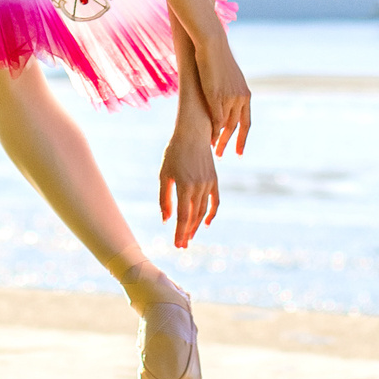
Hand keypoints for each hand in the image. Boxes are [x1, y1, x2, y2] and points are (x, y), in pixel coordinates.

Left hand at [158, 131, 219, 248]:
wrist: (193, 133)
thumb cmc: (174, 153)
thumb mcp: (164, 174)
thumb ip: (164, 198)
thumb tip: (166, 220)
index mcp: (184, 185)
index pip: (183, 216)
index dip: (180, 232)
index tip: (177, 245)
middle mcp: (199, 186)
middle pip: (194, 216)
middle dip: (187, 233)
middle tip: (182, 245)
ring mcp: (209, 183)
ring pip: (203, 211)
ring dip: (196, 225)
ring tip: (189, 236)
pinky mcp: (214, 180)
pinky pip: (215, 202)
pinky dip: (211, 214)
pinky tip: (205, 223)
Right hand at [191, 28, 250, 156]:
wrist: (212, 44)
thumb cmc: (217, 58)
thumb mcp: (226, 77)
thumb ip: (228, 91)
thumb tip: (224, 99)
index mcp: (245, 94)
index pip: (246, 122)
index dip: (242, 138)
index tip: (239, 153)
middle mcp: (240, 98)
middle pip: (236, 127)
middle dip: (229, 143)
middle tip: (221, 156)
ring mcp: (229, 98)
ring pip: (226, 126)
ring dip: (219, 140)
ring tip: (213, 151)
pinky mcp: (216, 96)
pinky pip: (216, 119)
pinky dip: (212, 131)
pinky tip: (207, 139)